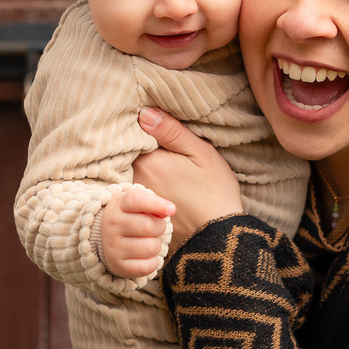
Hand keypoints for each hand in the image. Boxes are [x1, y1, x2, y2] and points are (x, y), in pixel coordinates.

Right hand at [102, 189, 174, 278]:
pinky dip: (153, 262)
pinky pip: (147, 267)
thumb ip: (154, 203)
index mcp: (118, 205)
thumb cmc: (130, 216)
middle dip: (160, 227)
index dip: (157, 204)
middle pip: (149, 226)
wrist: (105, 237)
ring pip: (151, 248)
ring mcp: (113, 247)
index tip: (171, 210)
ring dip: (156, 245)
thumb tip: (170, 210)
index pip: (137, 200)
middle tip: (155, 227)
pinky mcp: (117, 266)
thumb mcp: (138, 204)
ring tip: (148, 241)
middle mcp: (112, 225)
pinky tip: (146, 256)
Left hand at [135, 108, 242, 241]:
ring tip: (163, 163)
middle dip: (140, 147)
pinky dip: (144, 181)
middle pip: (130, 154)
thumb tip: (144, 112)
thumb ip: (171, 131)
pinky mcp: (141, 212)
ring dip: (142, 164)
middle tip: (163, 147)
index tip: (155, 127)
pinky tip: (162, 182)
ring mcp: (137, 198)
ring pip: (133, 170)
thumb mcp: (201, 153)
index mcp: (148, 161)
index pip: (134, 136)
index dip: (144, 129)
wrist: (218, 236)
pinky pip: (136, 188)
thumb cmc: (215, 191)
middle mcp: (136, 179)